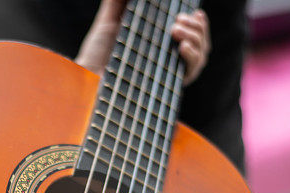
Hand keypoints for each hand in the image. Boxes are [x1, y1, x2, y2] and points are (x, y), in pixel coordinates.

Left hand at [75, 0, 210, 86]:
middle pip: (201, 41)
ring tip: (176, 30)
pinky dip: (192, 57)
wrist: (87, 79)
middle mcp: (168, 59)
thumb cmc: (95, 53)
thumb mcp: (110, 20)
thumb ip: (120, 2)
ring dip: (196, 38)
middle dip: (198, 27)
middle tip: (178, 21)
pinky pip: (191, 72)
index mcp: (159, 43)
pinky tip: (181, 47)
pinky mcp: (167, 87)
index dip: (198, 22)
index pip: (191, 30)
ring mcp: (169, 72)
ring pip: (201, 55)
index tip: (196, 12)